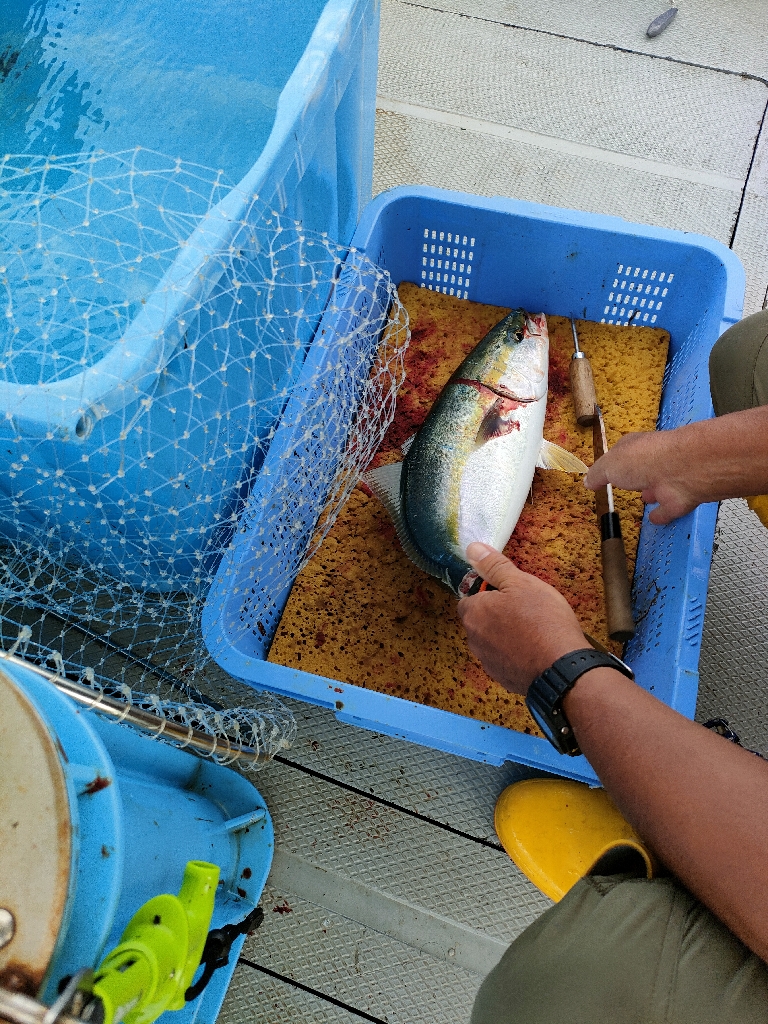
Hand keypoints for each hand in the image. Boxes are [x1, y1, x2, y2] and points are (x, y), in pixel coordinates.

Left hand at [456, 543, 586, 694]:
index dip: (487, 594)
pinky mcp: (502, 678)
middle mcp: (474, 639)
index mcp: (474, 613)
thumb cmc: (542, 621)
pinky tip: (535, 649)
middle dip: (496, 615)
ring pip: (491, 641)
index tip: (508, 593)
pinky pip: (504, 660)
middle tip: (524, 610)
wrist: (561, 667)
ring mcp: (487, 661)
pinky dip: (515, 654)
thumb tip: (473, 549)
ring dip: (505, 636)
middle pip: (479, 621)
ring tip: (532, 630)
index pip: (468, 599)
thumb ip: (494, 566)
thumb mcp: (521, 583)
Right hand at [584, 430, 700, 524]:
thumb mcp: (609, 465)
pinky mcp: (678, 499)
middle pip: (641, 468)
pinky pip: (667, 509)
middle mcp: (652, 461)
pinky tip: (654, 519)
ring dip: (650, 493)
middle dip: (635, 476)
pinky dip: (661, 514)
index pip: (621, 452)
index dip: (613, 461)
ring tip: (643, 498)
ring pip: (656, 487)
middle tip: (625, 485)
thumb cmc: (640, 460)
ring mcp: (667, 480)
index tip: (606, 471)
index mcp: (635, 447)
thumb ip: (597, 474)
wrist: (680, 470)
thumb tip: (587, 481)